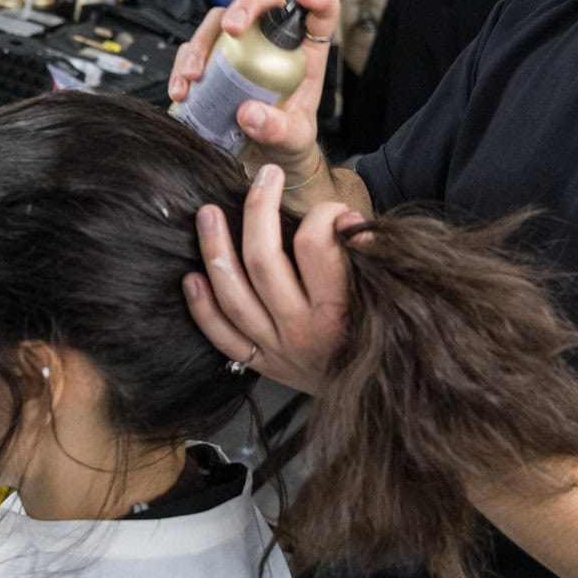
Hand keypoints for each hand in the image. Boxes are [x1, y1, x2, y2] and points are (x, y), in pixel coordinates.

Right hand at [167, 0, 339, 182]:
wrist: (265, 160)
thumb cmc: (288, 142)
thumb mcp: (292, 139)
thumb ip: (278, 128)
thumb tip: (250, 113)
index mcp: (305, 52)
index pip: (320, 12)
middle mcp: (272, 42)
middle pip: (259, 4)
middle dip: (243, 7)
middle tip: (232, 29)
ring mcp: (240, 50)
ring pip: (218, 23)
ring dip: (201, 42)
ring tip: (193, 76)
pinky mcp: (214, 63)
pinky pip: (193, 52)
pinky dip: (182, 67)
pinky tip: (181, 90)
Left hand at [184, 163, 362, 393]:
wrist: (377, 400)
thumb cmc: (384, 335)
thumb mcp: (386, 296)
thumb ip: (367, 257)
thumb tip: (348, 219)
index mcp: (338, 309)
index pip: (315, 246)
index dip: (324, 214)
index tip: (334, 210)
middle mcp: (301, 330)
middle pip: (263, 262)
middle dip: (258, 210)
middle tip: (262, 177)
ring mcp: (276, 349)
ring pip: (232, 296)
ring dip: (215, 251)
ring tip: (207, 214)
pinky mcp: (261, 364)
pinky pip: (222, 336)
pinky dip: (203, 308)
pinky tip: (191, 277)